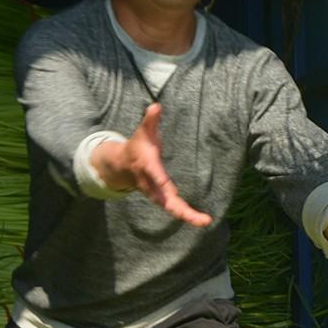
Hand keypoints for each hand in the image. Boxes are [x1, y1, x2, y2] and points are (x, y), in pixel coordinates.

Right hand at [93, 103, 212, 226]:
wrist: (123, 166)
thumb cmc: (137, 146)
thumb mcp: (142, 131)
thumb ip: (150, 120)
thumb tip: (156, 105)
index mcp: (148, 167)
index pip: (155, 175)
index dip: (160, 180)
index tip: (169, 187)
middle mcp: (152, 184)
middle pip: (165, 199)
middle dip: (179, 208)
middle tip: (196, 215)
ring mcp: (157, 194)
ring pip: (172, 208)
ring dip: (187, 216)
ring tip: (205, 222)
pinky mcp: (163, 198)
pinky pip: (176, 209)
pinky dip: (187, 215)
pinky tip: (202, 220)